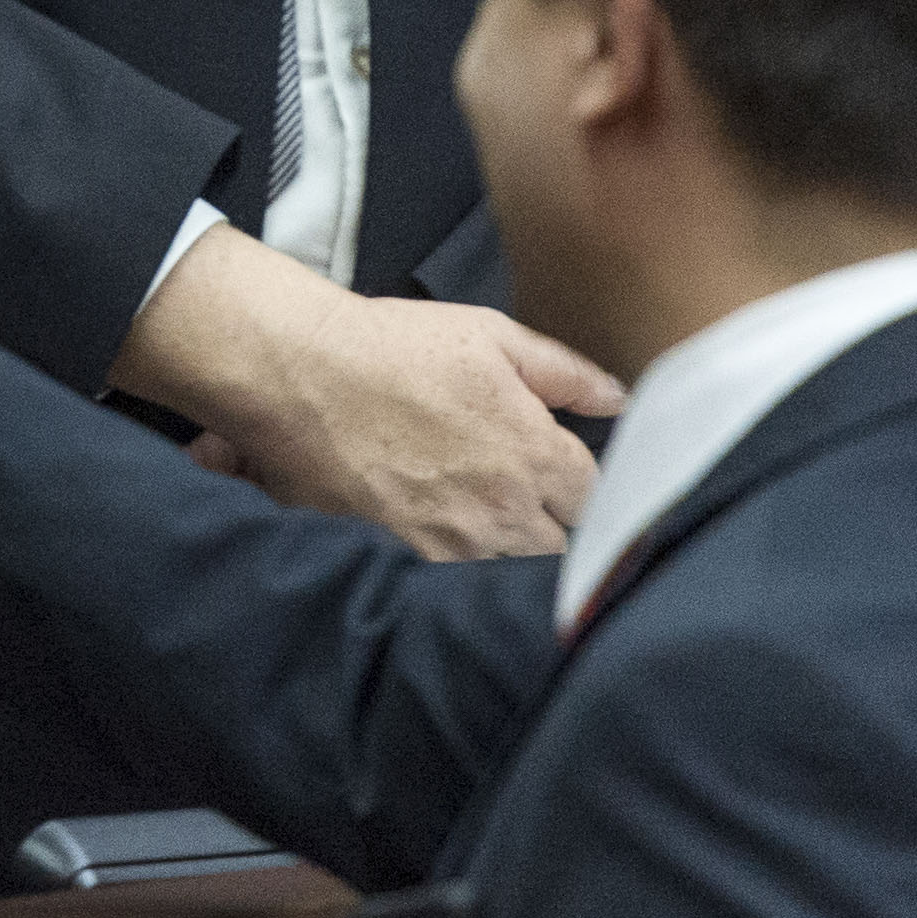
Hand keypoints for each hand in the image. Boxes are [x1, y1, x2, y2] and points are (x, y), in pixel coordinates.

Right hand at [125, 226, 611, 557]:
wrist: (297, 375)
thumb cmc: (392, 347)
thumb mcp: (491, 335)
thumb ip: (566, 373)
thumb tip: (619, 401)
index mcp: (536, 455)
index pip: (599, 501)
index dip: (586, 488)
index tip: (569, 476)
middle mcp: (505, 510)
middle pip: (563, 551)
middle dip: (559, 530)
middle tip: (534, 501)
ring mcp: (455, 543)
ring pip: (512, 573)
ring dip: (512, 552)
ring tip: (488, 520)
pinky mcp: (406, 558)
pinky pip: (457, 581)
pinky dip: (461, 566)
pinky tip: (446, 535)